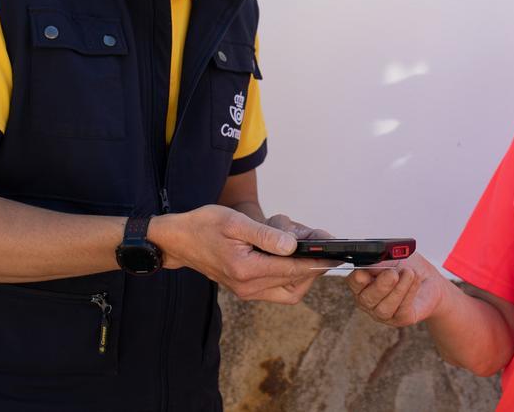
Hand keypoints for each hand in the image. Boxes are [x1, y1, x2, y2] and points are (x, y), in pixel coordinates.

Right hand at [149, 205, 326, 303]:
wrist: (178, 240)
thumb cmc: (204, 225)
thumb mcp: (235, 222)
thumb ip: (265, 235)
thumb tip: (293, 246)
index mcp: (246, 270)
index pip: (293, 269)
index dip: (317, 260)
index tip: (334, 251)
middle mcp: (249, 287)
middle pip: (296, 283)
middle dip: (311, 262)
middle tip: (314, 238)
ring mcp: (248, 291)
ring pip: (290, 290)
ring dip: (301, 268)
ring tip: (296, 241)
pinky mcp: (248, 289)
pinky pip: (279, 288)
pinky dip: (289, 271)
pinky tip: (285, 250)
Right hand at [345, 253, 449, 326]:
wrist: (429, 280)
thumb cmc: (407, 267)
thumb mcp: (394, 258)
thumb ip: (381, 261)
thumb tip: (372, 262)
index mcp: (362, 282)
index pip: (353, 283)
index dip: (357, 280)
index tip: (364, 273)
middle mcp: (368, 300)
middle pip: (366, 299)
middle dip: (380, 285)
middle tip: (393, 274)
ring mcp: (383, 313)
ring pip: (384, 308)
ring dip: (398, 289)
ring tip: (409, 273)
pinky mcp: (400, 319)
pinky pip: (401, 310)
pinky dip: (409, 293)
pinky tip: (415, 281)